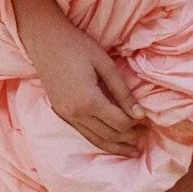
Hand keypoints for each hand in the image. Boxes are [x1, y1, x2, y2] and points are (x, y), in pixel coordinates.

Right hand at [4, 0, 146, 157]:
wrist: (44, 41)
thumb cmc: (77, 47)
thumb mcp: (105, 65)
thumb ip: (122, 92)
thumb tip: (140, 115)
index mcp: (88, 101)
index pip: (119, 123)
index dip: (136, 125)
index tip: (148, 121)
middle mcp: (75, 114)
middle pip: (109, 135)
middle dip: (129, 138)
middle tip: (145, 136)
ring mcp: (66, 116)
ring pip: (95, 140)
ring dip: (116, 146)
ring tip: (133, 150)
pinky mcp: (61, 114)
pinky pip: (84, 134)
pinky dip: (100, 141)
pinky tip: (111, 142)